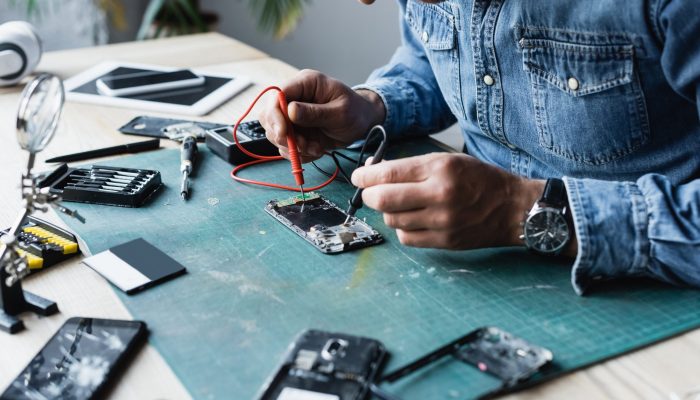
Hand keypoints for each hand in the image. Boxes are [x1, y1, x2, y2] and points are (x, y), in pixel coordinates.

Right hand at [259, 69, 384, 162]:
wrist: (362, 123)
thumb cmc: (356, 111)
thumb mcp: (340, 112)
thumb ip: (315, 112)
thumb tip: (290, 111)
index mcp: (305, 83)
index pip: (277, 95)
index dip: (275, 115)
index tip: (283, 134)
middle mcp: (294, 97)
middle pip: (269, 116)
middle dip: (283, 136)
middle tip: (303, 146)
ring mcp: (292, 115)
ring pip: (275, 134)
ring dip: (293, 147)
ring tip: (316, 148)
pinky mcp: (295, 131)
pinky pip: (286, 146)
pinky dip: (299, 153)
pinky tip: (316, 150)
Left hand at [351, 153, 546, 249]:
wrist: (513, 208)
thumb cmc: (479, 180)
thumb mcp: (447, 160)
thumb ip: (411, 166)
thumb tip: (374, 171)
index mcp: (440, 169)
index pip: (388, 174)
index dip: (365, 176)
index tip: (358, 177)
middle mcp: (440, 195)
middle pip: (383, 199)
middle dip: (369, 195)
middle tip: (369, 192)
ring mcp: (442, 222)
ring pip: (392, 220)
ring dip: (388, 211)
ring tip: (398, 204)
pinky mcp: (445, 241)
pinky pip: (407, 238)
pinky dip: (402, 228)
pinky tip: (411, 219)